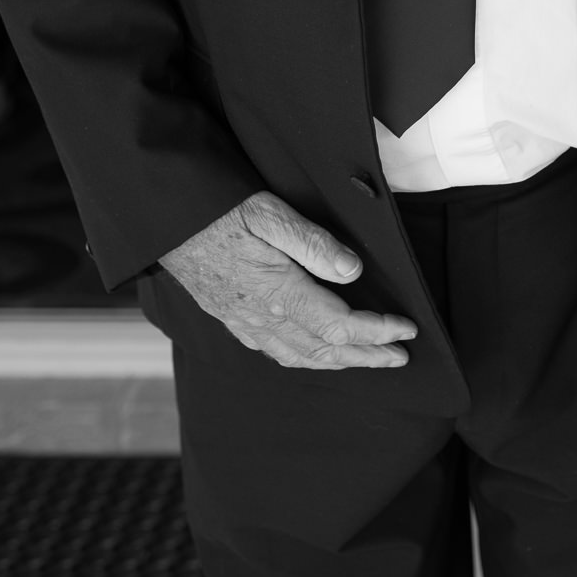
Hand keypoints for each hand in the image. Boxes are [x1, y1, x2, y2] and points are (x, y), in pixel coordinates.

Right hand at [160, 190, 417, 370]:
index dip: (377, 332)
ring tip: (370, 360)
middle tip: (401, 357)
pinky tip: (318, 353)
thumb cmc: (221, 213)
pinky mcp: (234, 322)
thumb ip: (314, 244)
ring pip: (303, 358)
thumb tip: (354, 272)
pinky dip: (309, 359)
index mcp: (278, 294)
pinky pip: (279, 353)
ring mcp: (247, 325)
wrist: (169, 226)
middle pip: (326, 351)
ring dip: (341, 363)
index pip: (340, 327)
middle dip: (368, 356)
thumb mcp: (270, 214)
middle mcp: (263, 320)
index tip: (407, 331)